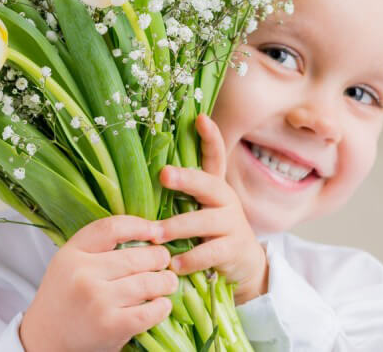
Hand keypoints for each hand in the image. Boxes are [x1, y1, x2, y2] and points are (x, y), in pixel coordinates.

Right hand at [20, 216, 176, 351]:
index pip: (112, 228)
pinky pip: (149, 311)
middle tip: (164, 260)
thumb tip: (149, 233)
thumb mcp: (70, 262)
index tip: (156, 230)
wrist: (46, 338)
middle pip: (136, 257)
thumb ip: (99, 246)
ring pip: (147, 283)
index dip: (140, 226)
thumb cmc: (65, 297)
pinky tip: (162, 304)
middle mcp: (83, 275)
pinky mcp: (111, 326)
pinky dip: (162, 307)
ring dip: (165, 281)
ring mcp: (97, 301)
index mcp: (72, 253)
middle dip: (159, 257)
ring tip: (168, 281)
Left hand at [155, 114, 268, 303]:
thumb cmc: (209, 234)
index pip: (214, 156)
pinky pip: (210, 253)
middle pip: (208, 184)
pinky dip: (190, 259)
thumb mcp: (199, 210)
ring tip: (156, 235)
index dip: (210, 137)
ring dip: (177, 227)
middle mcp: (225, 200)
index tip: (200, 117)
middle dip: (186, 178)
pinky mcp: (233, 249)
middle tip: (164, 174)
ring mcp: (232, 224)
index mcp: (214, 187)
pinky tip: (174, 265)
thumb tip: (137, 178)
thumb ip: (180, 197)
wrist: (245, 265)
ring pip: (204, 222)